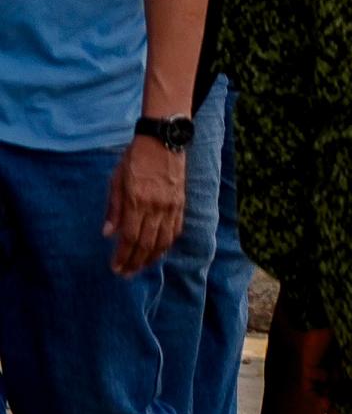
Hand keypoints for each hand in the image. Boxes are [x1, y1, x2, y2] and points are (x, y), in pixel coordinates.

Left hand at [105, 134, 184, 275]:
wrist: (163, 140)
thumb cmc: (135, 158)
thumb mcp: (117, 179)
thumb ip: (113, 208)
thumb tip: (108, 234)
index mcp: (137, 200)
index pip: (130, 237)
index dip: (123, 255)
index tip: (116, 268)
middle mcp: (156, 206)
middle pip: (147, 243)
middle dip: (135, 261)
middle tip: (125, 273)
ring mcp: (172, 206)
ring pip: (163, 240)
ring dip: (151, 257)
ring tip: (140, 267)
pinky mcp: (181, 203)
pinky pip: (175, 230)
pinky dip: (167, 244)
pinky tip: (158, 251)